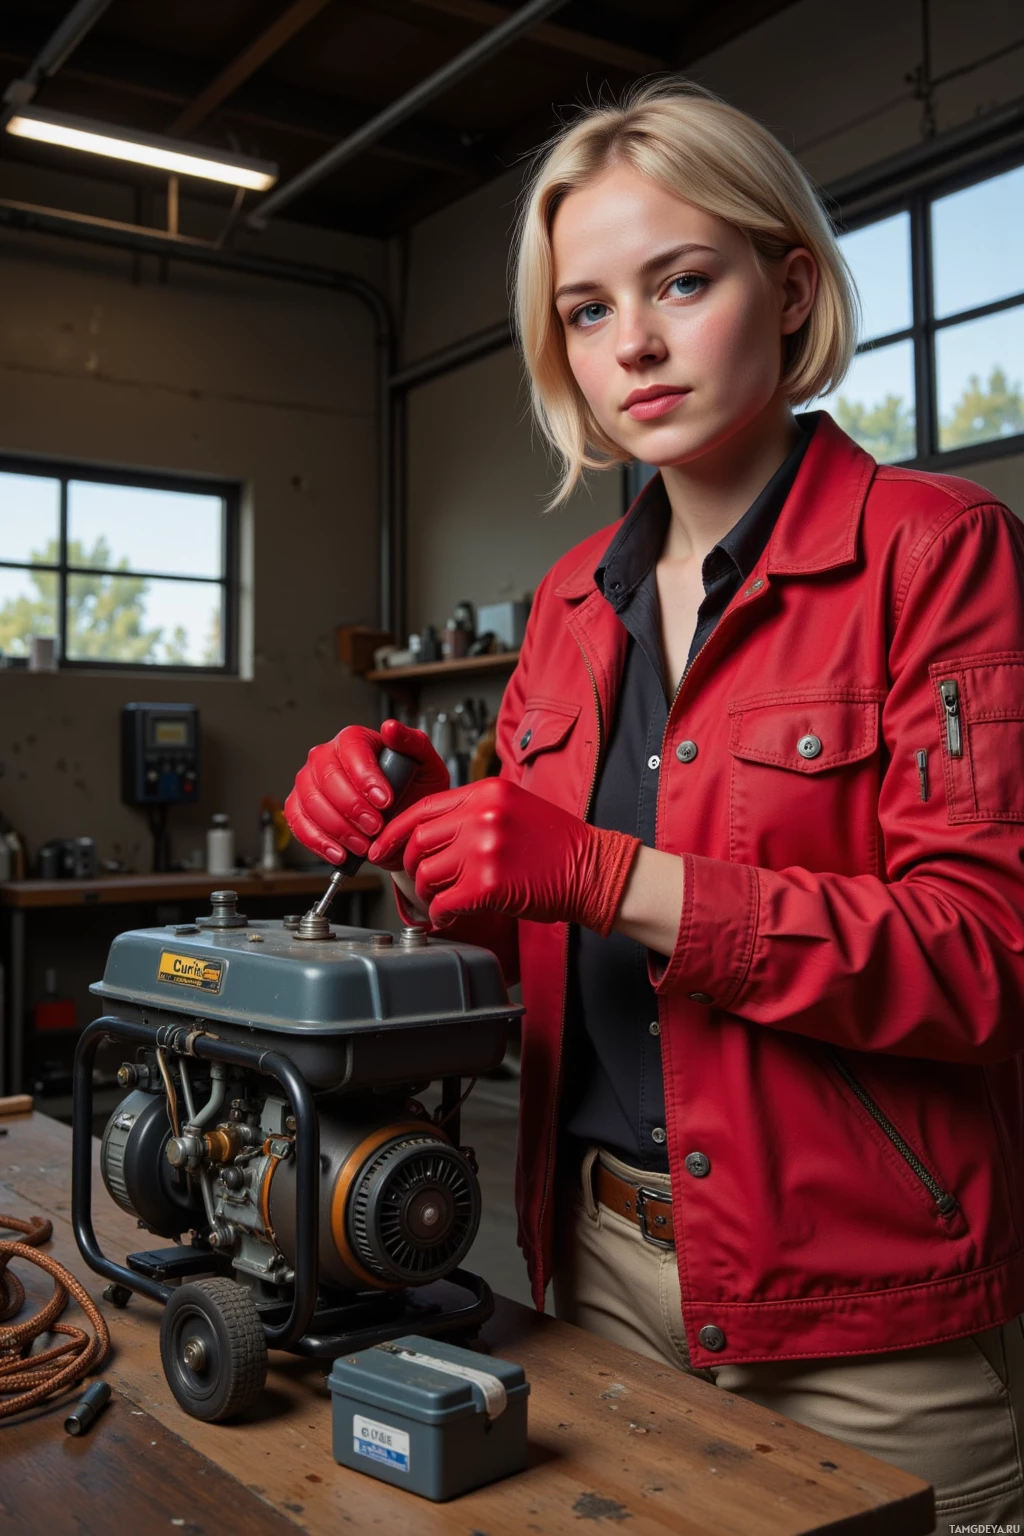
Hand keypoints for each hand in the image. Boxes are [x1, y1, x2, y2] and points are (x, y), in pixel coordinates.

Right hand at [284, 719, 448, 869]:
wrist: (404, 823)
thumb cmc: (414, 790)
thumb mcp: (425, 765)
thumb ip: (412, 742)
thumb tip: (390, 728)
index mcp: (355, 740)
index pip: (351, 748)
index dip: (365, 776)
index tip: (385, 800)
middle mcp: (326, 757)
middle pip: (326, 775)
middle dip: (352, 806)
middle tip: (375, 826)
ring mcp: (309, 782)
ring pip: (310, 800)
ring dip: (338, 828)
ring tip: (363, 845)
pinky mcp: (299, 807)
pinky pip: (297, 822)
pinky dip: (317, 842)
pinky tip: (340, 853)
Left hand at [369, 778, 640, 932]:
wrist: (593, 869)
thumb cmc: (558, 846)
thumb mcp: (514, 808)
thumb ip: (474, 812)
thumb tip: (431, 833)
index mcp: (486, 792)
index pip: (423, 808)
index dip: (396, 831)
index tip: (383, 848)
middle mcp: (481, 814)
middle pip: (420, 841)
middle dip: (410, 867)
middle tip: (414, 883)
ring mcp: (484, 848)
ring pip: (427, 874)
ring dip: (427, 894)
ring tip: (441, 901)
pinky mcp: (488, 883)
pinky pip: (443, 904)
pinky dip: (440, 916)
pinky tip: (450, 917)